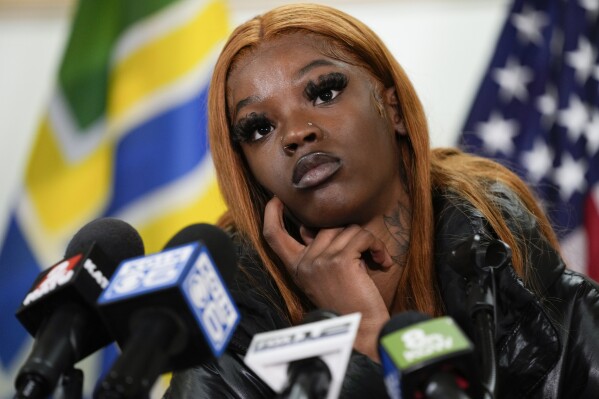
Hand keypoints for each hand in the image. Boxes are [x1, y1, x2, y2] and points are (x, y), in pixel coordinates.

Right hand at [263, 197, 392, 360]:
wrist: (362, 330)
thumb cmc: (348, 305)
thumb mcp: (322, 279)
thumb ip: (317, 254)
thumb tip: (313, 228)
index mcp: (296, 268)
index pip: (273, 236)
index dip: (272, 214)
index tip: (277, 199)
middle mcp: (304, 262)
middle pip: (326, 228)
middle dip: (350, 237)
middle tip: (366, 254)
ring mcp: (320, 260)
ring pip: (347, 230)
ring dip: (367, 242)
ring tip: (376, 260)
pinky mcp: (340, 259)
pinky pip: (362, 236)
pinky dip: (377, 246)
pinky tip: (382, 262)